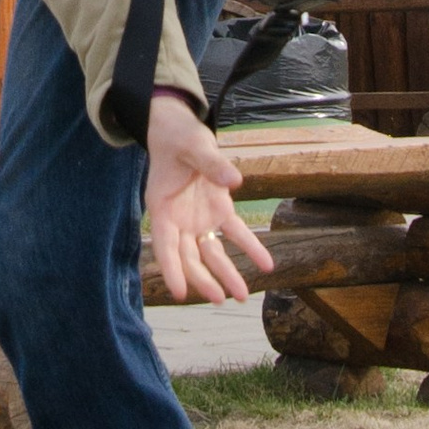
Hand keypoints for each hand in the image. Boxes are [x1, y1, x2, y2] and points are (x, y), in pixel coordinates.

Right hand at [143, 93, 273, 303]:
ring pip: (211, 252)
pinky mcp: (218, 211)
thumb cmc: (178, 138)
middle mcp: (178, 219)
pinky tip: (267, 264)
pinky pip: (236, 233)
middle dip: (203, 278)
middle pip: (189, 256)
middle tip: (219, 298)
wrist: (181, 129)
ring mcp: (199, 218)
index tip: (179, 292)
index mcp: (161, 207)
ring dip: (226, 272)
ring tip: (241, 295)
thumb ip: (212, 164)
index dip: (171, 268)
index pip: (164, 244)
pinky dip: (251, 248)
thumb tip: (234, 181)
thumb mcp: (193, 146)